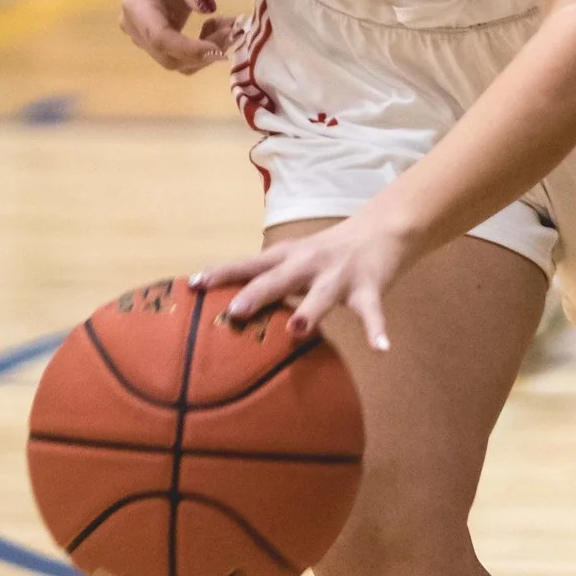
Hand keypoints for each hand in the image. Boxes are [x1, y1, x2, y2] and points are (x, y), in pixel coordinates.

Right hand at [120, 0, 237, 75]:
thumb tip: (206, 7)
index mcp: (136, 6)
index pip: (160, 39)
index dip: (189, 50)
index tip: (219, 49)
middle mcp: (135, 26)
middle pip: (168, 56)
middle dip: (202, 52)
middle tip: (232, 32)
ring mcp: (145, 35)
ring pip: (176, 61)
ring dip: (205, 52)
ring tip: (229, 27)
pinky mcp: (160, 39)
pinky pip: (182, 56)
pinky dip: (204, 49)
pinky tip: (218, 28)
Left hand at [197, 195, 415, 353]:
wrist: (382, 227)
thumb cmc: (328, 252)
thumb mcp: (295, 260)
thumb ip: (268, 281)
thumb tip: (227, 311)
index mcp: (287, 256)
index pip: (248, 265)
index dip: (221, 274)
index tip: (193, 285)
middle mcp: (308, 263)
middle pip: (278, 278)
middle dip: (257, 294)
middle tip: (234, 312)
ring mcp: (339, 275)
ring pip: (322, 295)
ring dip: (310, 311)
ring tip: (298, 329)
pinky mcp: (368, 286)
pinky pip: (371, 311)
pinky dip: (376, 329)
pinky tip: (381, 348)